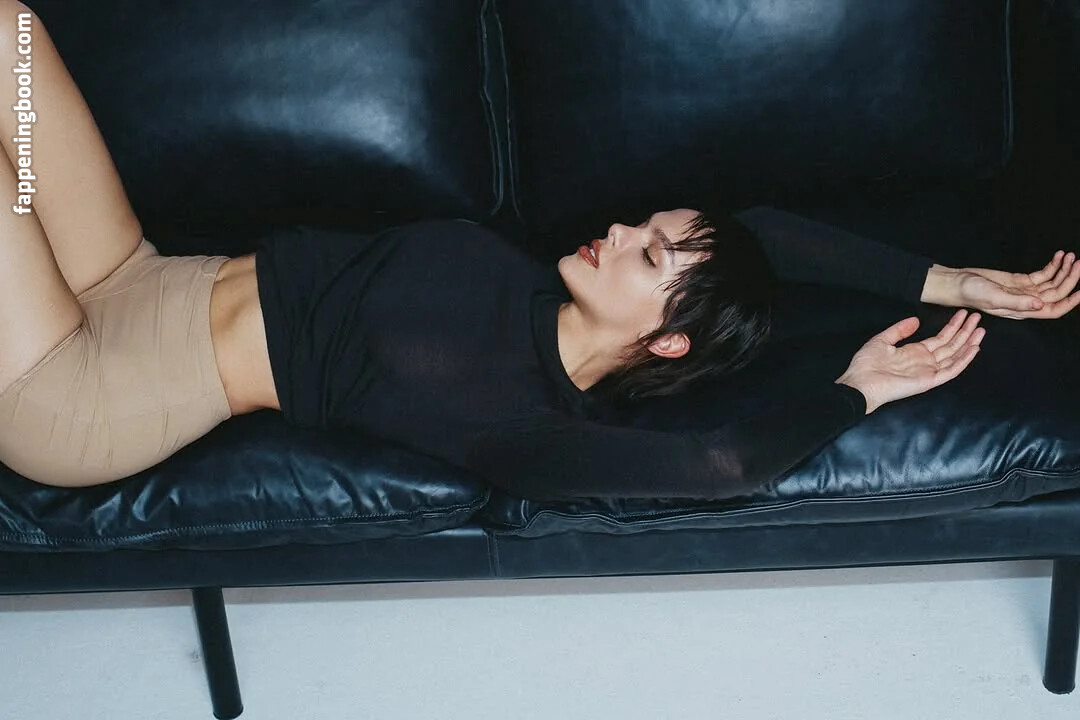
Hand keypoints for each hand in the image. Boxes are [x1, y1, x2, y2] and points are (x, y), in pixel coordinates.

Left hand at [836, 309, 983, 413]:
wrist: (860, 383)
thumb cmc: (867, 364)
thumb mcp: (882, 340)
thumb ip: (900, 330)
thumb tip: (916, 320)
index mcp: (915, 352)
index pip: (940, 338)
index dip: (952, 326)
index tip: (963, 313)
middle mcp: (925, 362)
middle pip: (951, 345)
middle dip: (965, 331)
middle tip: (978, 316)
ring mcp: (929, 371)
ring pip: (954, 356)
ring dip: (969, 343)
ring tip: (981, 329)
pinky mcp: (929, 381)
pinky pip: (950, 370)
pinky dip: (963, 360)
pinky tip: (974, 348)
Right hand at [954, 250, 1079, 319]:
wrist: (958, 283)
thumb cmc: (971, 293)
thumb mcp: (993, 297)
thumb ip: (1017, 302)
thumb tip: (1040, 304)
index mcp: (1022, 310)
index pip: (1054, 310)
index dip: (1070, 302)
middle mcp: (1027, 302)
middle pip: (1056, 293)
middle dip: (1069, 278)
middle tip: (1077, 263)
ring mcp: (1025, 291)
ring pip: (1052, 282)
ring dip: (1063, 270)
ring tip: (1069, 256)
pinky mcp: (1021, 280)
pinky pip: (1043, 274)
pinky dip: (1053, 265)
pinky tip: (1058, 256)